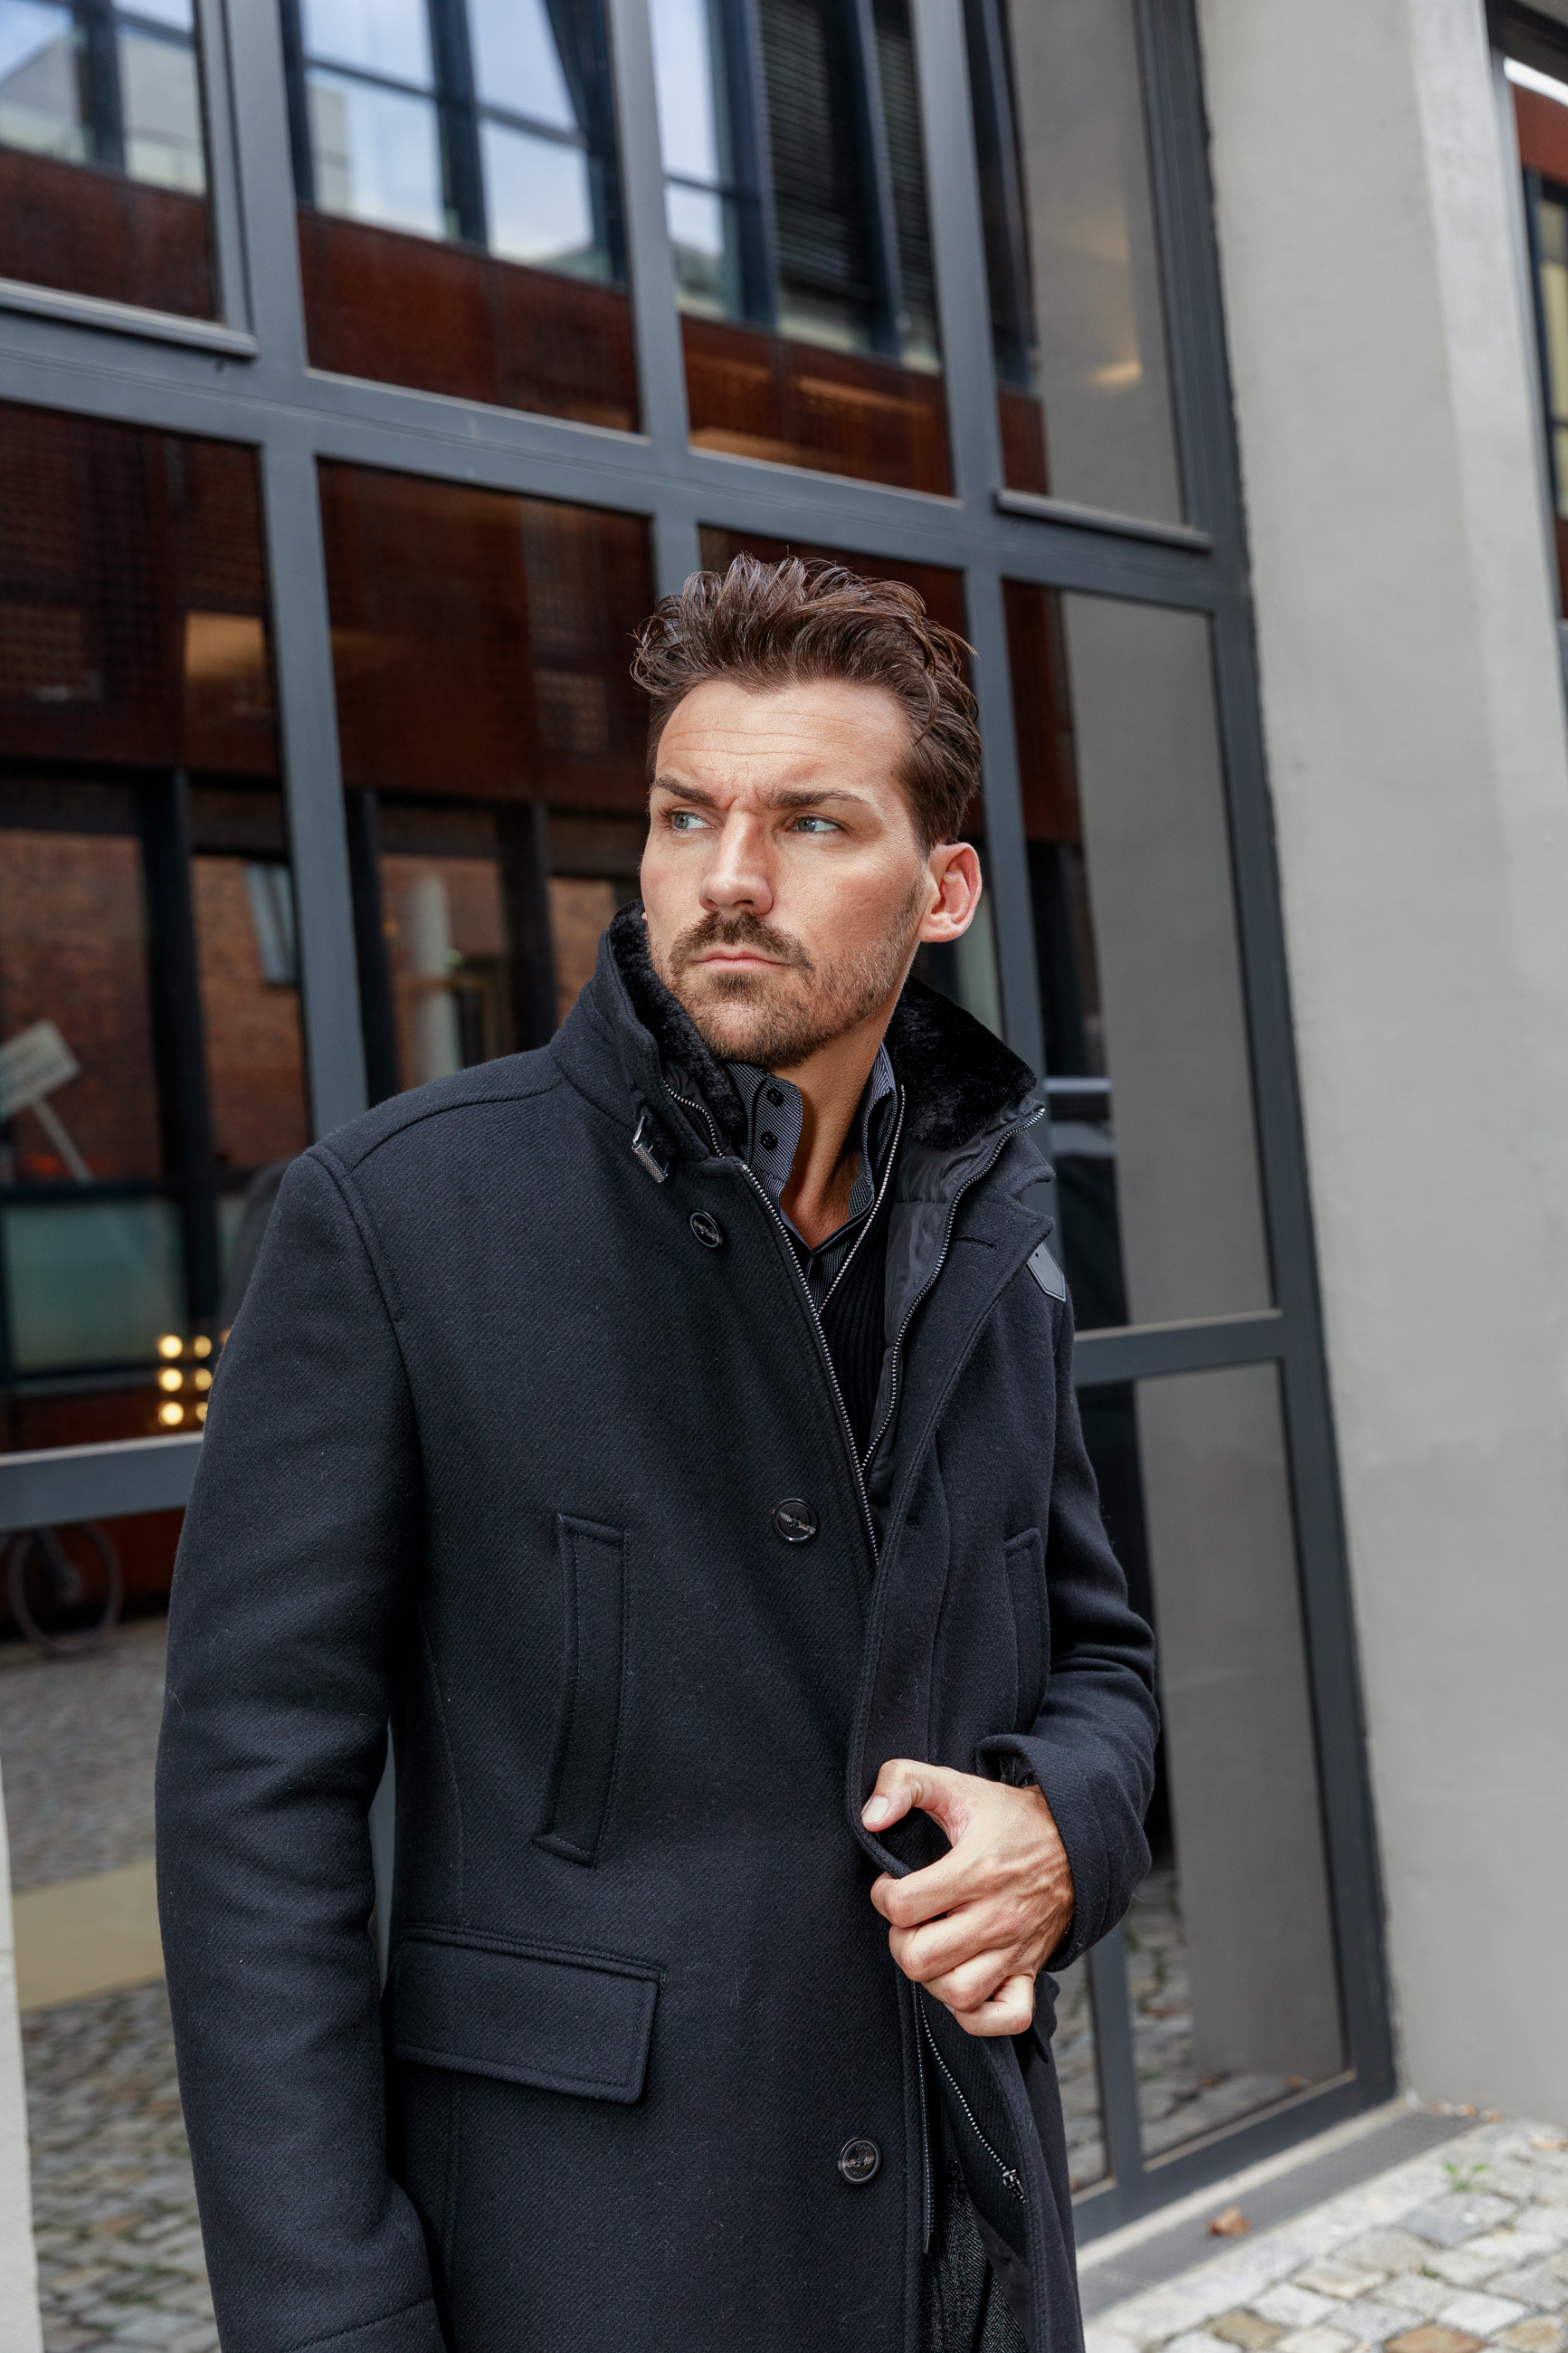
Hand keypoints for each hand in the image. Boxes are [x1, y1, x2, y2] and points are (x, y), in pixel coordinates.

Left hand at [862, 1760, 1073, 2037]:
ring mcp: (1015, 1950)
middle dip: (901, 1939)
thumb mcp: (955, 1784)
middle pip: (920, 1960)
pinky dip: (977, 2015)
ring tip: (934, 1946)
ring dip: (931, 1976)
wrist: (1073, 1838)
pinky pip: (1004, 2018)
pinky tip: (960, 1982)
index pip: (903, 1906)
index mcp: (976, 1870)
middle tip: (911, 1919)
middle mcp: (996, 1917)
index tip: (892, 1884)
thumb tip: (871, 1817)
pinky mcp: (1029, 1971)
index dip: (882, 1895)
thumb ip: (904, 1782)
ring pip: (956, 1994)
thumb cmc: (1007, 1817)